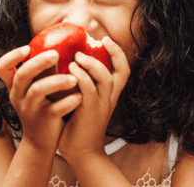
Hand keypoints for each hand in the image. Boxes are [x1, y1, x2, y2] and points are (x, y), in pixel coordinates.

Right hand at [0, 46, 82, 153]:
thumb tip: (61, 41)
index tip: (27, 47)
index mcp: (15, 85)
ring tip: (75, 79)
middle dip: (39, 62)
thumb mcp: (37, 87)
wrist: (42, 140)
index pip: (1, 67)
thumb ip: (42, 69)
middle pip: (23, 74)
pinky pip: (55, 109)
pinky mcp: (44, 121)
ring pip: (38, 90)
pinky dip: (69, 101)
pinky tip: (80, 97)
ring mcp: (29, 109)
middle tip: (56, 54)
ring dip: (58, 81)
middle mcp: (18, 96)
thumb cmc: (43, 104)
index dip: (11, 56)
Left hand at [57, 36, 129, 160]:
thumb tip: (70, 61)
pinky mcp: (89, 112)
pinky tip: (70, 69)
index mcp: (110, 94)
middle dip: (113, 52)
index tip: (106, 40)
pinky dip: (80, 77)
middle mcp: (110, 98)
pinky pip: (88, 90)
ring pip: (106, 78)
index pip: (123, 70)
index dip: (118, 53)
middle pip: (122, 71)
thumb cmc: (79, 123)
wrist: (81, 153)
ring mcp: (102, 105)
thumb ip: (83, 84)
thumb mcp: (86, 100)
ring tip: (77, 55)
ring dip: (92, 63)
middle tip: (96, 41)